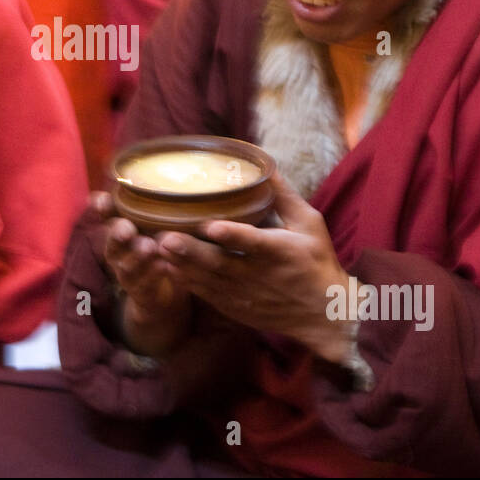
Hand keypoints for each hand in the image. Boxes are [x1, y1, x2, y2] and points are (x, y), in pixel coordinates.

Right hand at [91, 191, 191, 356]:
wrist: (158, 293)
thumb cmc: (154, 247)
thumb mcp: (150, 224)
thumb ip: (146, 205)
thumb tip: (153, 173)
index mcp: (118, 232)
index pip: (106, 217)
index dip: (102, 210)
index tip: (102, 201)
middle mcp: (118, 252)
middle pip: (113, 243)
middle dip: (118, 235)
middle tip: (127, 229)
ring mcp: (128, 273)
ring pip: (128, 265)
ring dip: (138, 256)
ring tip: (150, 247)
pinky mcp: (141, 291)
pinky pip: (146, 284)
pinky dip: (154, 275)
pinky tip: (164, 265)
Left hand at [156, 172, 354, 363]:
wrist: (323, 314)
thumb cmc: (316, 262)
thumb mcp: (310, 224)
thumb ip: (284, 196)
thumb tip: (265, 166)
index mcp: (278, 251)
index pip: (252, 242)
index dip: (232, 235)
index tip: (210, 225)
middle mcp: (257, 274)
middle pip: (219, 263)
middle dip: (191, 251)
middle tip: (164, 237)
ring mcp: (243, 294)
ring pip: (206, 280)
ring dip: (181, 265)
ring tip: (155, 249)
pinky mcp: (234, 307)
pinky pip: (205, 294)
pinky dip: (186, 282)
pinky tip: (165, 267)